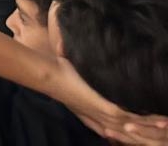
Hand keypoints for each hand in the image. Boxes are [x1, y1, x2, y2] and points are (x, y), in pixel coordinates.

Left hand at [53, 56, 167, 143]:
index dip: (143, 133)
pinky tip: (163, 121)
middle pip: (136, 135)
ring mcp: (107, 117)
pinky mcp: (108, 110)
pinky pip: (134, 119)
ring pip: (139, 128)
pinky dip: (150, 121)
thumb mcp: (80, 85)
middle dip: (155, 135)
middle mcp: (105, 122)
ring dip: (156, 128)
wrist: (49, 76)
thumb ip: (91, 84)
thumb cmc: (63, 76)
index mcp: (99, 119)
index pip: (126, 132)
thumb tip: (98, 70)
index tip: (160, 129)